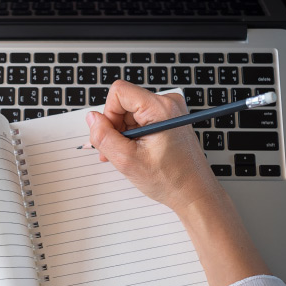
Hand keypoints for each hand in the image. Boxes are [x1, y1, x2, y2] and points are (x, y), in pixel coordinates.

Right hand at [84, 80, 221, 212]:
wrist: (194, 193)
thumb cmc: (170, 179)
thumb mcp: (127, 161)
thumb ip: (104, 136)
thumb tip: (92, 118)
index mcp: (160, 108)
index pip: (119, 92)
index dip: (109, 114)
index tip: (113, 137)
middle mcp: (167, 103)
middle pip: (124, 103)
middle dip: (115, 127)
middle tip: (117, 152)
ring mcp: (169, 111)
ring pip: (129, 112)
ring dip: (122, 134)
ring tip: (128, 156)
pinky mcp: (168, 119)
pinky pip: (139, 119)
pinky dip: (132, 135)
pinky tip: (135, 152)